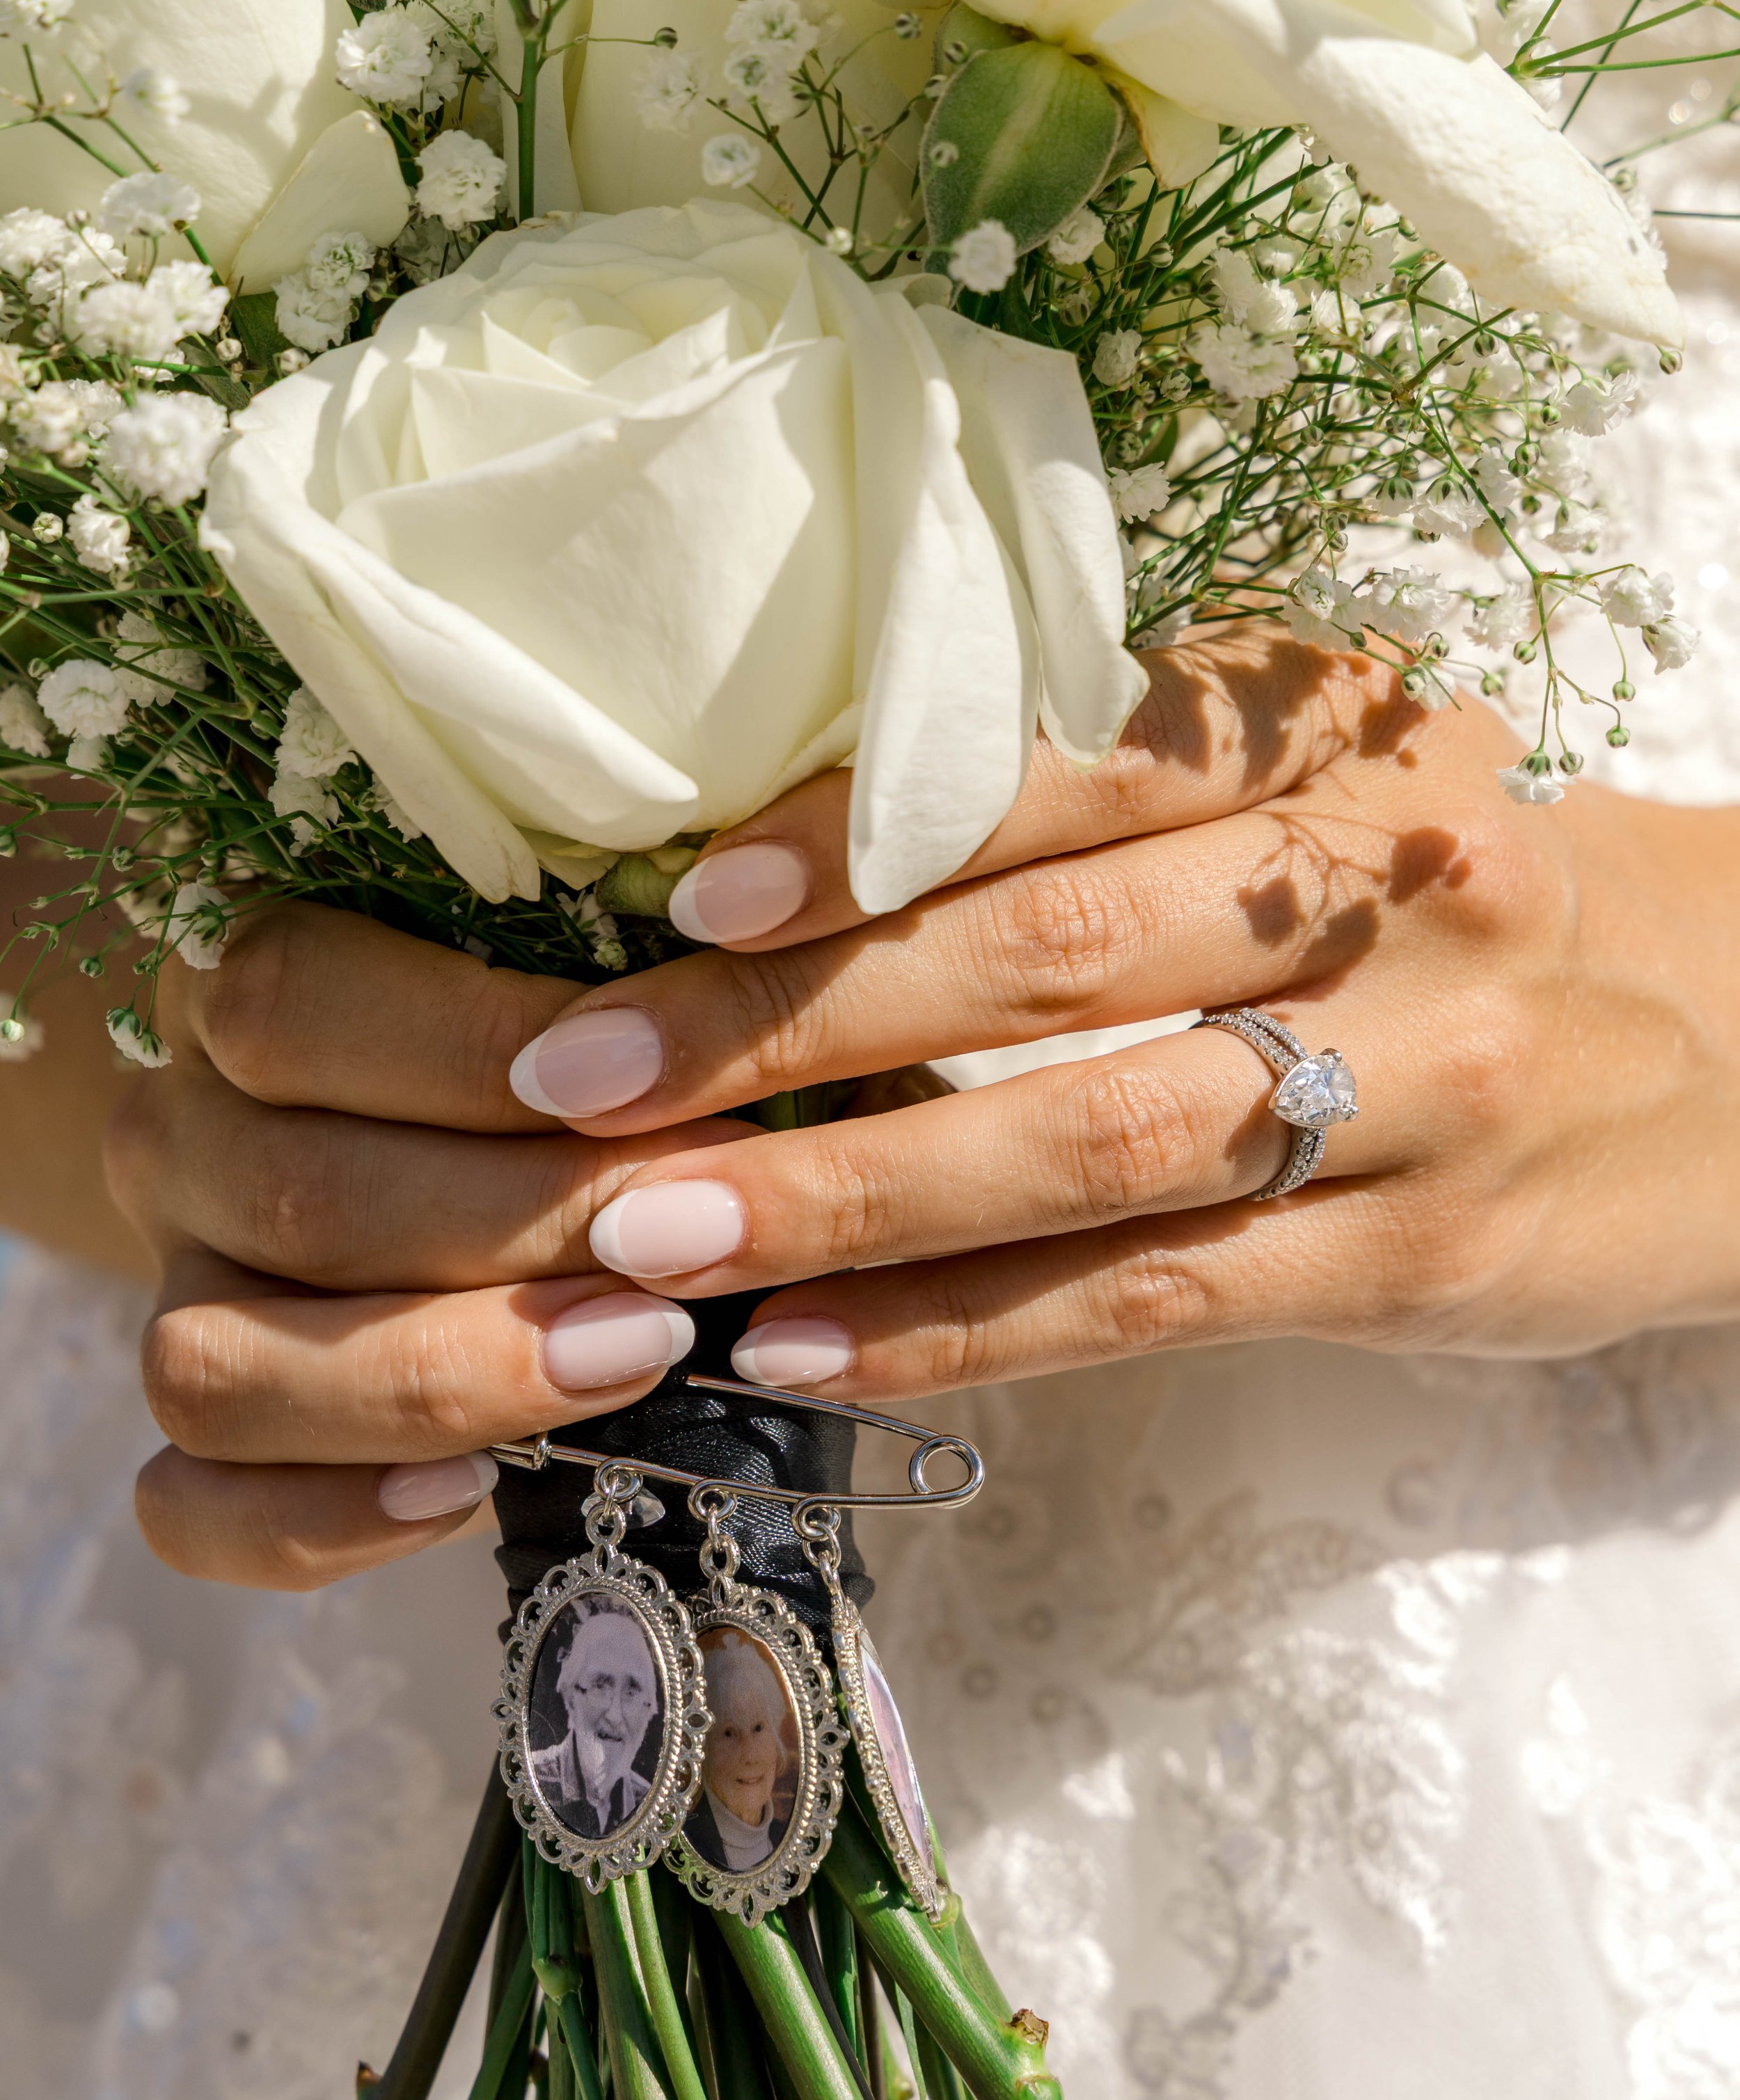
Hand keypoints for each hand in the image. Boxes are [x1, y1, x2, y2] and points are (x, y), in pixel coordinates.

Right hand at [107, 908, 760, 1588]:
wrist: (438, 1157)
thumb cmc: (545, 1056)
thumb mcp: (562, 985)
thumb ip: (599, 1007)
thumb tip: (694, 1064)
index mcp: (227, 982)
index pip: (294, 1004)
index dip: (484, 1054)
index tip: (669, 1088)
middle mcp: (171, 1133)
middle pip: (299, 1199)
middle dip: (527, 1231)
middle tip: (698, 1242)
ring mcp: (169, 1291)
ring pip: (221, 1367)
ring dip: (447, 1375)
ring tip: (630, 1356)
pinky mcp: (188, 1429)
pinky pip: (194, 1511)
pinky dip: (322, 1521)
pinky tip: (469, 1496)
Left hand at [110, 627, 1739, 1590]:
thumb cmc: (1462, 922)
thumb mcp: (1339, 806)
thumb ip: (1134, 818)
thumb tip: (818, 870)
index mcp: (1335, 748)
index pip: (1072, 775)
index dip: (872, 830)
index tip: (688, 887)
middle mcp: (1384, 896)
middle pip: (1058, 955)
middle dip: (802, 1024)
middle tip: (589, 1079)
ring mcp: (1424, 1085)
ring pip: (1100, 1138)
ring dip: (857, 1194)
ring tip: (660, 1234)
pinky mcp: (1427, 1259)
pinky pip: (1164, 1299)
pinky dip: (974, 1331)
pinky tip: (818, 1351)